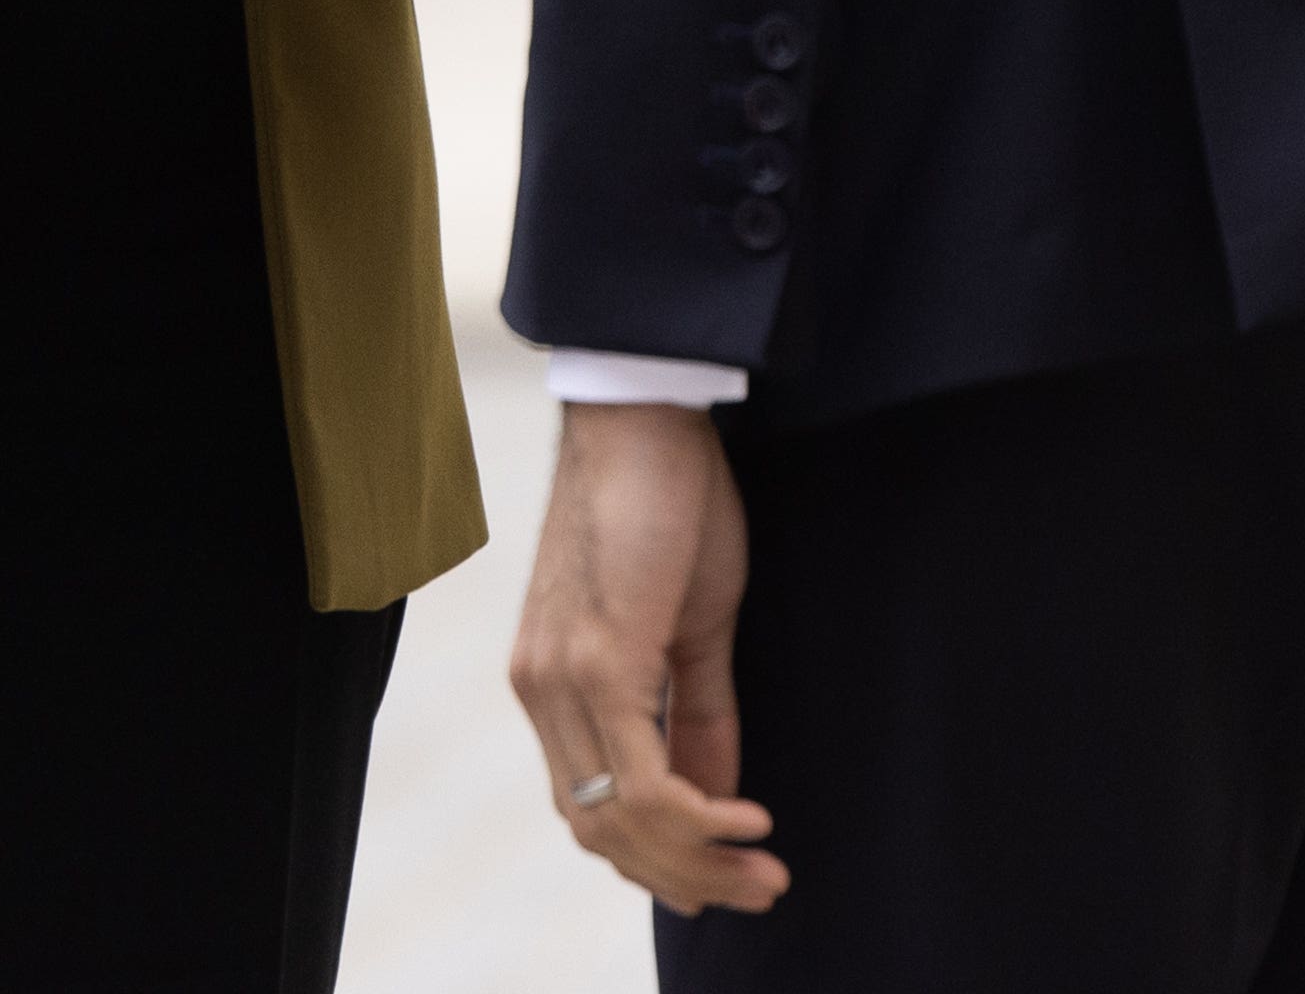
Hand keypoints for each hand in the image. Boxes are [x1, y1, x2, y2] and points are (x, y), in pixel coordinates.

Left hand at [512, 398, 786, 915]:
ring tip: (763, 870)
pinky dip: (693, 817)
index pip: (590, 807)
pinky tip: (745, 820)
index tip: (726, 881)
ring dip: (695, 861)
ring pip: (615, 819)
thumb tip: (716, 801)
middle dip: (682, 878)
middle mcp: (541, 690)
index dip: (656, 859)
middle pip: (598, 829)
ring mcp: (559, 680)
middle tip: (758, 891)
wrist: (645, 413)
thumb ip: (695, 714)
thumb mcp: (691, 625)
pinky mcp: (596, 660)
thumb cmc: (670, 502)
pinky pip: (637, 778)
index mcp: (552, 683)